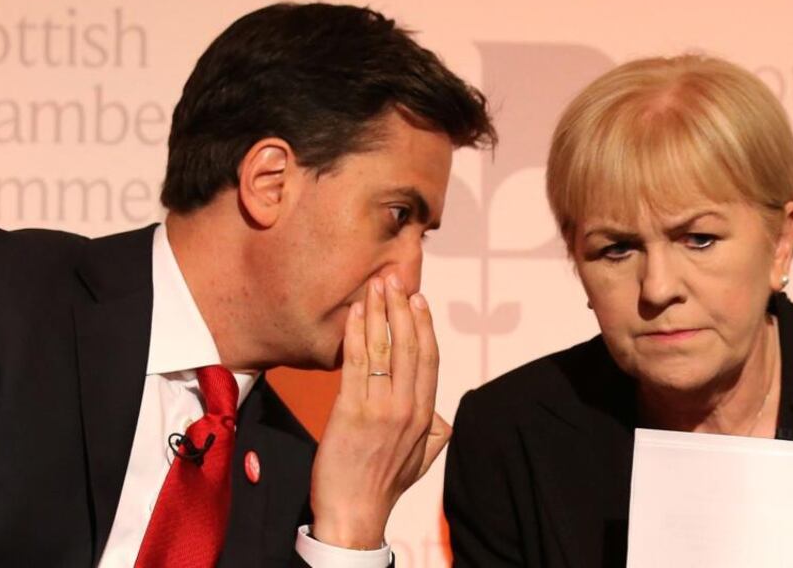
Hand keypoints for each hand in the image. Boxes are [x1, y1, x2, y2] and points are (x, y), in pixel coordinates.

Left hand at [310, 274, 451, 548]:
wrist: (354, 514)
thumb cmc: (382, 486)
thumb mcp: (421, 460)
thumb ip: (435, 432)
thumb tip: (440, 413)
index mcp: (426, 416)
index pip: (430, 360)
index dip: (425, 326)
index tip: (419, 299)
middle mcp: (408, 408)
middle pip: (410, 346)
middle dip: (403, 308)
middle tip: (395, 277)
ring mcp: (382, 409)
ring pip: (386, 349)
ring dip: (381, 312)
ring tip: (375, 284)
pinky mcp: (352, 411)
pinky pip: (357, 363)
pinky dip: (358, 334)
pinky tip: (356, 313)